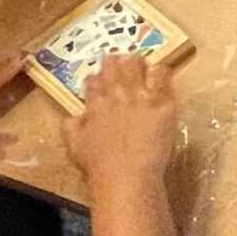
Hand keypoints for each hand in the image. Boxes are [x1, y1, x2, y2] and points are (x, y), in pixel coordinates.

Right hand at [62, 55, 179, 184]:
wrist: (127, 176)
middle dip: (117, 62)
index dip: (96, 76)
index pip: (94, 81)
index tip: (99, 76)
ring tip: (142, 63)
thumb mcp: (75, 146)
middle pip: (116, 68)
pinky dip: (161, 73)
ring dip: (139, 64)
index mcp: (96, 104)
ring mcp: (142, 97)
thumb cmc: (99, 166)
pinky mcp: (164, 104)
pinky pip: (163, 79)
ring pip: (139, 67)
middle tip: (121, 59)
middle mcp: (118, 94)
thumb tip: (74, 116)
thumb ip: (72, 127)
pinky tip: (161, 71)